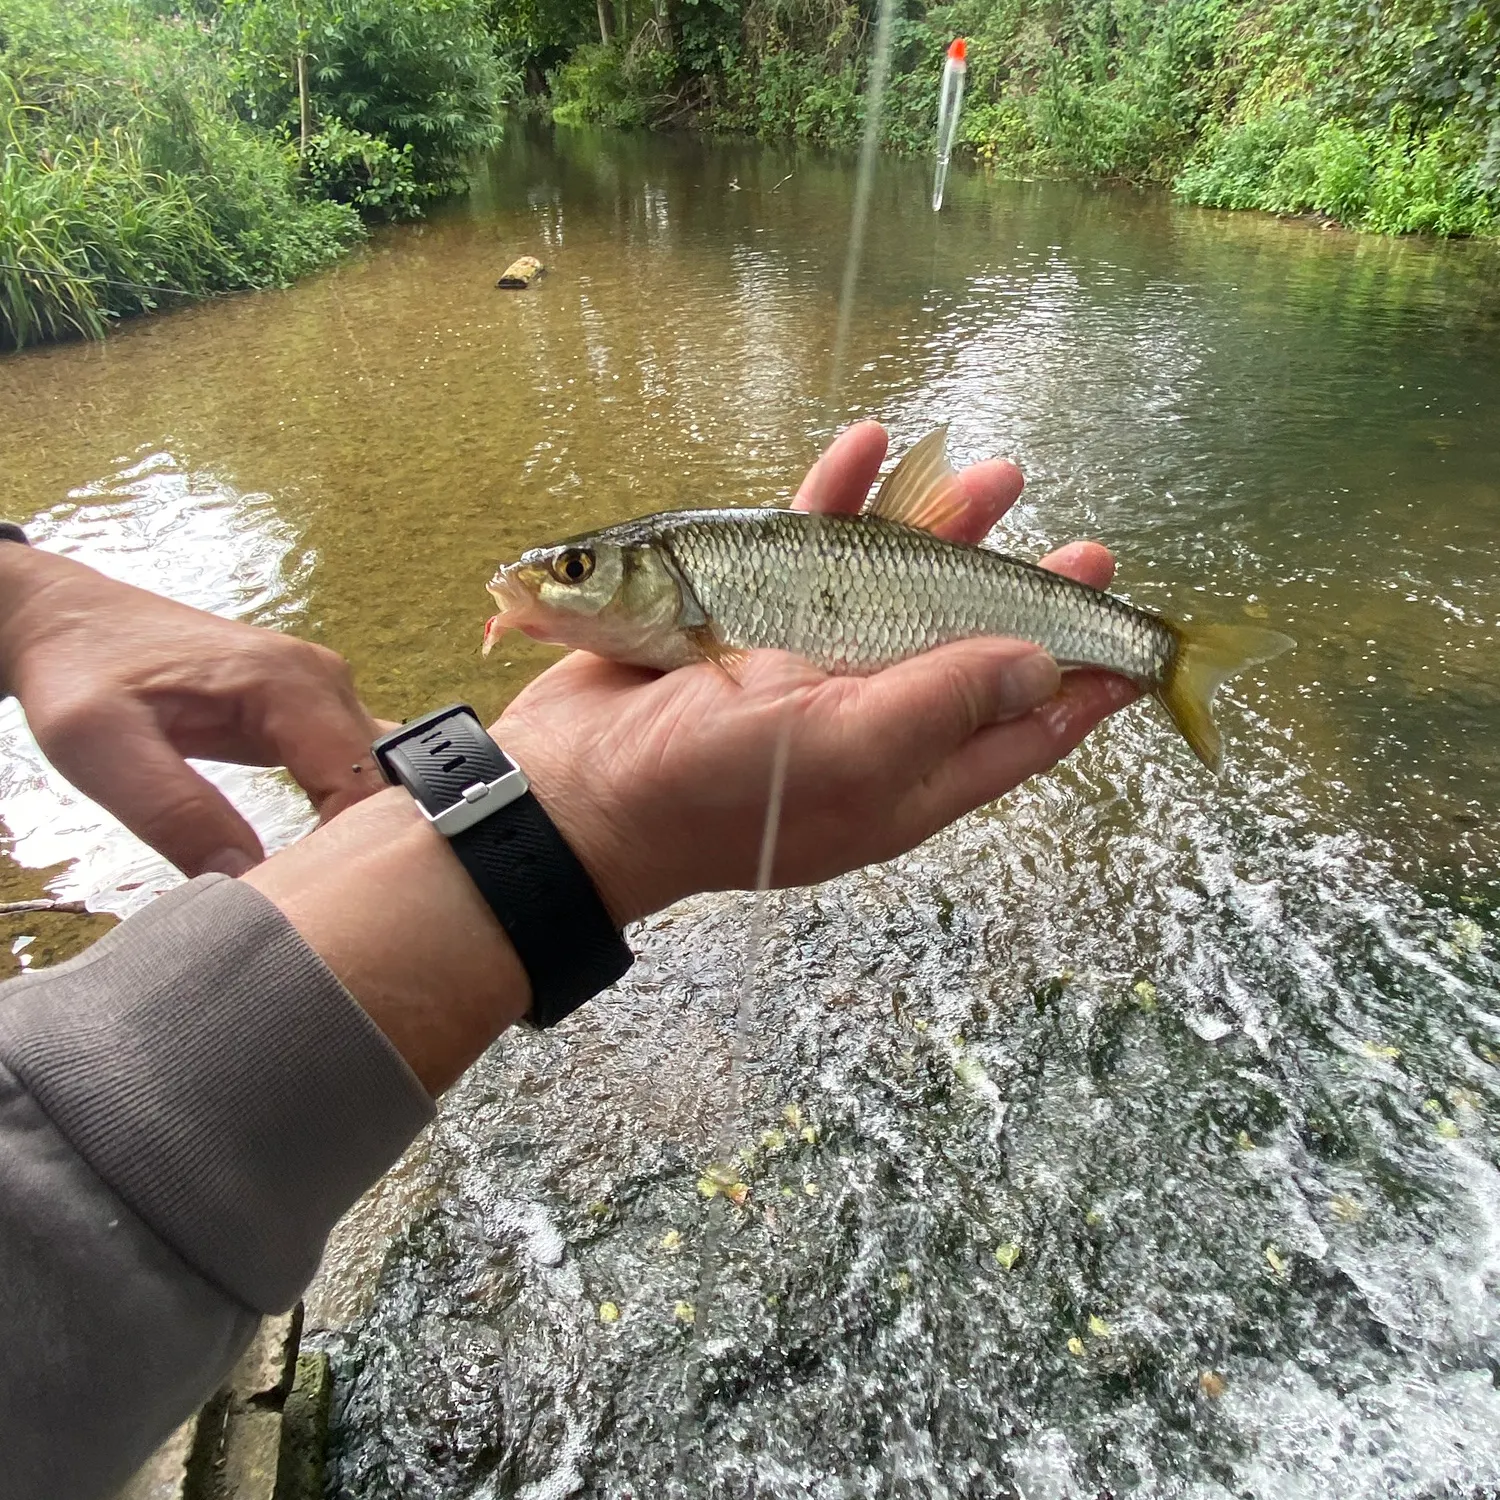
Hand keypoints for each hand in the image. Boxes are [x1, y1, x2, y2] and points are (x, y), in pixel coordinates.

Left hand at [0, 546, 386, 877]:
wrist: (69, 619)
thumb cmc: (80, 670)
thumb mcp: (101, 746)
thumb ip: (175, 813)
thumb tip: (248, 879)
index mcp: (290, 684)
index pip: (365, 785)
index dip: (348, 852)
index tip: (306, 898)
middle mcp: (326, 682)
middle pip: (382, 783)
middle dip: (358, 848)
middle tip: (311, 902)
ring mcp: (325, 694)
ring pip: (377, 779)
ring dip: (356, 833)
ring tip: (311, 881)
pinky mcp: (311, 712)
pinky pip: (355, 769)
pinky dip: (344, 814)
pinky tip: (312, 850)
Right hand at [495, 422, 1138, 923]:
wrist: (572, 788)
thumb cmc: (709, 789)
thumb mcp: (846, 750)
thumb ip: (949, 702)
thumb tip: (1049, 665)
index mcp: (907, 772)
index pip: (1017, 732)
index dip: (1081, 688)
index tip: (1137, 647)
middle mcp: (867, 717)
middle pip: (969, 650)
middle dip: (1029, 598)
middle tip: (1088, 551)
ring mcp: (807, 663)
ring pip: (896, 585)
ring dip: (944, 527)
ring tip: (997, 475)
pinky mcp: (748, 615)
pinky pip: (805, 543)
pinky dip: (838, 492)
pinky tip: (868, 442)